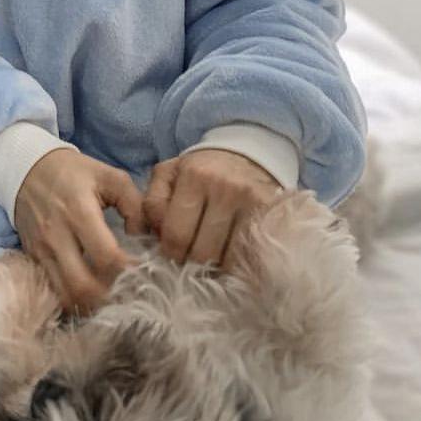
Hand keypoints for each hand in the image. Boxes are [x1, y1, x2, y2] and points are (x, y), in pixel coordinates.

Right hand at [13, 149, 143, 315]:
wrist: (27, 169)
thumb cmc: (74, 173)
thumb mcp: (110, 177)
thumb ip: (136, 205)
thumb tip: (145, 238)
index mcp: (79, 212)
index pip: (107, 257)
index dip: (130, 271)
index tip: (147, 272)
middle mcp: (56, 236)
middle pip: (82, 287)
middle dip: (110, 297)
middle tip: (129, 292)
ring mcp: (41, 251)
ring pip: (65, 296)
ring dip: (91, 304)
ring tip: (112, 298)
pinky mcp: (34, 259)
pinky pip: (54, 291)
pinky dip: (74, 299)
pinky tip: (91, 294)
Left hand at [128, 149, 283, 270]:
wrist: (247, 153)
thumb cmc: (200, 170)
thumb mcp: (168, 174)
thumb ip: (152, 203)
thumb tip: (150, 236)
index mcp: (193, 177)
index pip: (176, 234)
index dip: (170, 254)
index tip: (170, 258)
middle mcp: (224, 188)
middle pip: (203, 251)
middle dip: (192, 265)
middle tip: (190, 265)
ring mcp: (251, 202)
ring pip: (228, 258)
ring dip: (216, 268)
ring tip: (210, 263)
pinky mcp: (271, 213)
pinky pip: (251, 254)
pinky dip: (238, 264)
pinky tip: (230, 260)